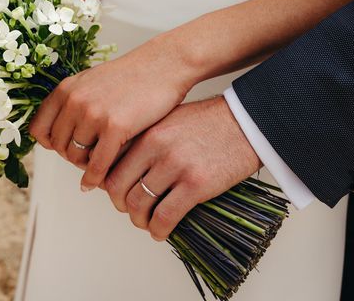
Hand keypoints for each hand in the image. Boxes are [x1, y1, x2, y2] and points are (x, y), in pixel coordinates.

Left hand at [29, 33, 198, 191]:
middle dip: (72, 156)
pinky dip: (96, 178)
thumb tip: (56, 131)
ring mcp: (93, 114)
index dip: (50, 143)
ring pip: (75, 157)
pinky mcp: (114, 126)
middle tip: (87, 160)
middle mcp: (74, 101)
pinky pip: (97, 164)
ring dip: (86, 167)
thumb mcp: (90, 82)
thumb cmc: (131, 76)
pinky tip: (102, 183)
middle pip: (58, 146)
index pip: (39, 129)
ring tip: (98, 168)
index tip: (65, 148)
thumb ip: (72, 102)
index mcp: (65, 89)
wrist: (163, 65)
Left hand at [104, 97, 262, 240]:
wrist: (246, 122)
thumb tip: (124, 167)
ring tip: (146, 223)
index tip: (114, 193)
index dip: (107, 184)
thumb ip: (146, 139)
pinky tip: (161, 232)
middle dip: (120, 205)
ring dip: (138, 221)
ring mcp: (175, 166)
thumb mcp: (168, 120)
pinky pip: (165, 216)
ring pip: (139, 205)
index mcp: (146, 132)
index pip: (111, 164)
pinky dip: (158, 230)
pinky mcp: (196, 184)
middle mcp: (155, 148)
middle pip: (119, 187)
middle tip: (130, 211)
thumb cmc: (208, 122)